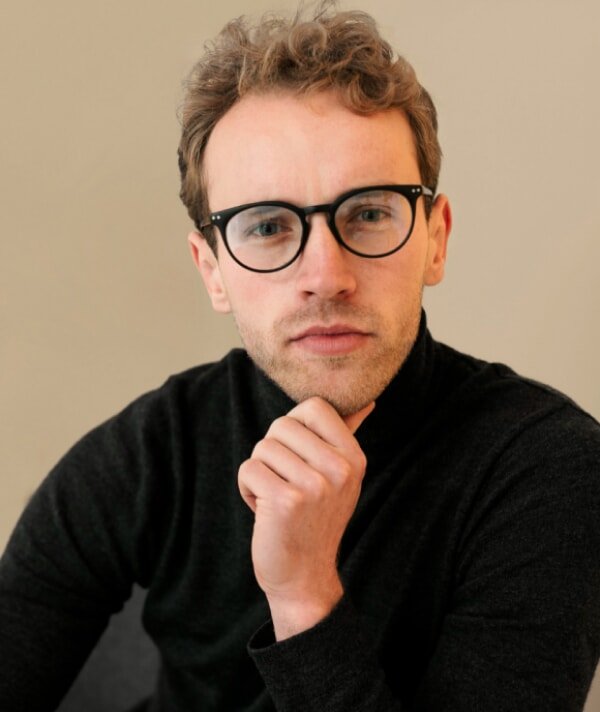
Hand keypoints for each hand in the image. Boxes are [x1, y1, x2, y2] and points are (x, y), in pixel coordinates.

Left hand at [238, 396, 373, 638]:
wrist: (304, 576)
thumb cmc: (315, 518)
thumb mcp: (341, 476)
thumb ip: (347, 435)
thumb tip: (367, 402)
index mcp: (355, 457)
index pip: (314, 406)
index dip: (294, 426)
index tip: (298, 455)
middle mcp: (341, 469)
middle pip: (281, 425)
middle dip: (272, 452)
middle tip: (286, 482)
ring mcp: (315, 486)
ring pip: (262, 448)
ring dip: (260, 474)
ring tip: (277, 498)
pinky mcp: (286, 501)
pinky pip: (248, 469)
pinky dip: (248, 489)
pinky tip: (265, 511)